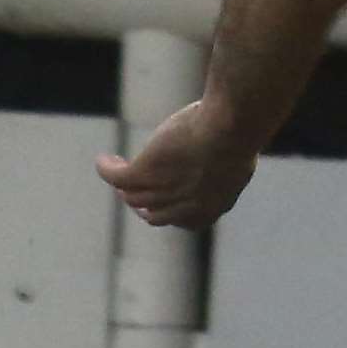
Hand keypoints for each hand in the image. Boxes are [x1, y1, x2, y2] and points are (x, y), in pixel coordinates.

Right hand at [95, 99, 257, 229]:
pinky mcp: (144, 173)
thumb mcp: (240, 151)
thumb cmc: (242, 132)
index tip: (166, 198)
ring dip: (124, 186)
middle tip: (137, 187)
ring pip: (133, 195)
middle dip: (145, 203)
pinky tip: (104, 160)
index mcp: (214, 206)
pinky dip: (108, 170)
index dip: (172, 210)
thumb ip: (230, 160)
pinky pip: (117, 178)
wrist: (230, 128)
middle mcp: (185, 208)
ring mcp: (163, 192)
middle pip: (155, 212)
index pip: (186, 220)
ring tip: (119, 168)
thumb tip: (234, 150)